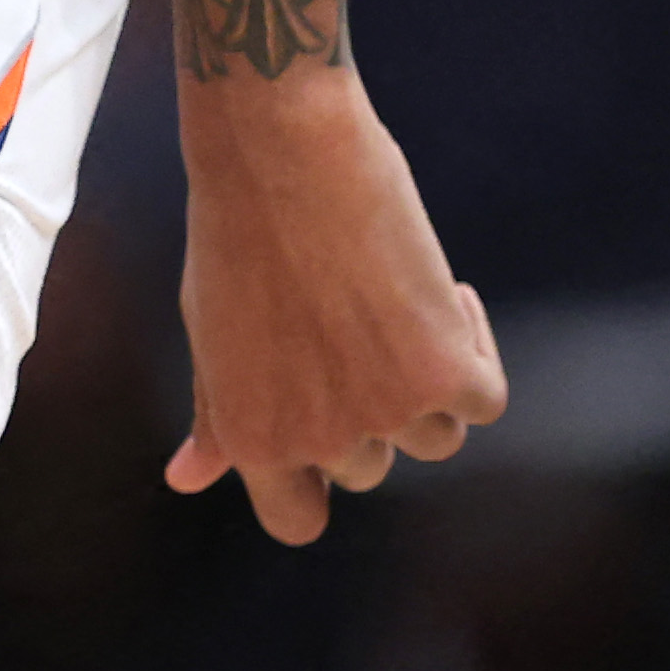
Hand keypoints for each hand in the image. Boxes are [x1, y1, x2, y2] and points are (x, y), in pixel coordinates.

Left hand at [168, 66, 506, 542]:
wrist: (279, 149)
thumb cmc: (235, 232)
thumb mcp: (212, 331)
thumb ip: (216, 413)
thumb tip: (185, 479)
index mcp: (252, 437)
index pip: (296, 521)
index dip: (314, 484)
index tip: (323, 429)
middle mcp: (319, 439)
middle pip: (369, 469)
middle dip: (361, 407)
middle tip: (339, 321)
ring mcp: (384, 411)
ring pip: (433, 437)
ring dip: (423, 379)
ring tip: (389, 302)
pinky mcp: (444, 371)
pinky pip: (484, 399)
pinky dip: (473, 348)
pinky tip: (442, 290)